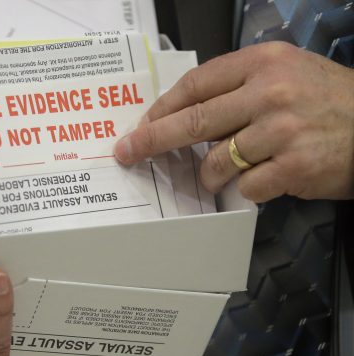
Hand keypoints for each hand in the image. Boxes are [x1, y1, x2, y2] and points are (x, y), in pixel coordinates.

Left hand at [114, 41, 353, 202]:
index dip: (162, 108)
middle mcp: (270, 92)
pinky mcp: (293, 166)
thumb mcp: (286, 73)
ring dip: (206, 175)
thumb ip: (238, 87)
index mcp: (263, 63)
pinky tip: (258, 180)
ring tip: (215, 176)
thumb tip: (185, 114)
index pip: (196, 85)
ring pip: (215, 161)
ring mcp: (281, 130)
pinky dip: (243, 189)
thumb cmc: (329, 100)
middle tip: (128, 152)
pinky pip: (245, 186)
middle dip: (152, 140)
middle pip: (192, 121)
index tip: (141, 124)